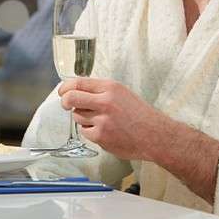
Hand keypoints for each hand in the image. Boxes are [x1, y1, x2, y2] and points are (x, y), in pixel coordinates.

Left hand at [57, 78, 173, 160]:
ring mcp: (102, 120)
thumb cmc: (140, 115)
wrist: (155, 135)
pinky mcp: (101, 136)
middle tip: (66, 105)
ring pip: (77, 116)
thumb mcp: (122, 93)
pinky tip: (106, 131)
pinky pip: (85, 132)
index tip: (62, 91)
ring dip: (83, 118)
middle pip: (71, 98)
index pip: (78, 82)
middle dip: (65, 102)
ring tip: (101, 121)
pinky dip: (91, 132)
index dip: (65, 87)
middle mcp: (105, 102)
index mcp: (110, 88)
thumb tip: (77, 90)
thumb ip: (101, 91)